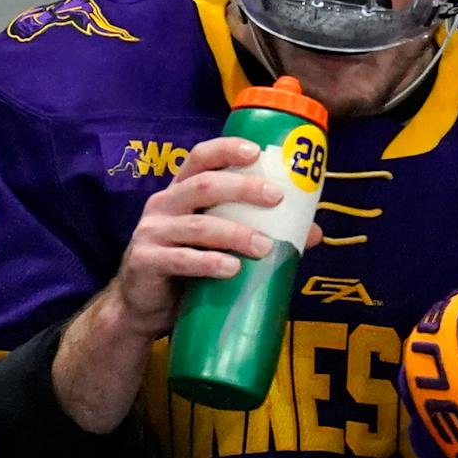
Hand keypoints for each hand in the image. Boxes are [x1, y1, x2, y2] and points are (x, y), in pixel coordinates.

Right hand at [53, 135, 321, 432]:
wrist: (143, 308)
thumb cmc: (187, 266)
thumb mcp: (219, 243)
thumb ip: (257, 230)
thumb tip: (314, 233)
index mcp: (181, 191)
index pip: (200, 157)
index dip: (227, 149)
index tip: (257, 151)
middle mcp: (162, 204)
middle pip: (203, 185)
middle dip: (242, 188)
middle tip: (276, 198)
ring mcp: (151, 233)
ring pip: (198, 225)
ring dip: (235, 233)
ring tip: (264, 246)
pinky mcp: (145, 262)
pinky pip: (180, 259)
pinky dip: (209, 263)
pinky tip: (232, 268)